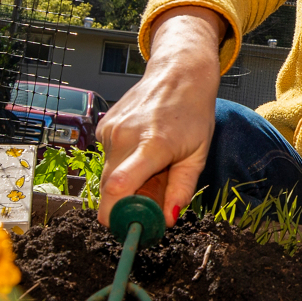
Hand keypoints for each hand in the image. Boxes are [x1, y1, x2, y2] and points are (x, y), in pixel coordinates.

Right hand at [96, 6, 224, 228]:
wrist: (178, 72)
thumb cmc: (193, 112)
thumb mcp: (198, 154)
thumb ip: (181, 189)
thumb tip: (168, 219)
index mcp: (153, 145)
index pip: (119, 186)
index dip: (118, 215)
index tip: (131, 228)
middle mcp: (125, 136)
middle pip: (110, 189)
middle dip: (126, 205)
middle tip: (151, 202)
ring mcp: (111, 129)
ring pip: (108, 175)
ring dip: (127, 182)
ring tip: (154, 165)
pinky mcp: (103, 126)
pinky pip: (108, 159)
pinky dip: (123, 164)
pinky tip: (142, 148)